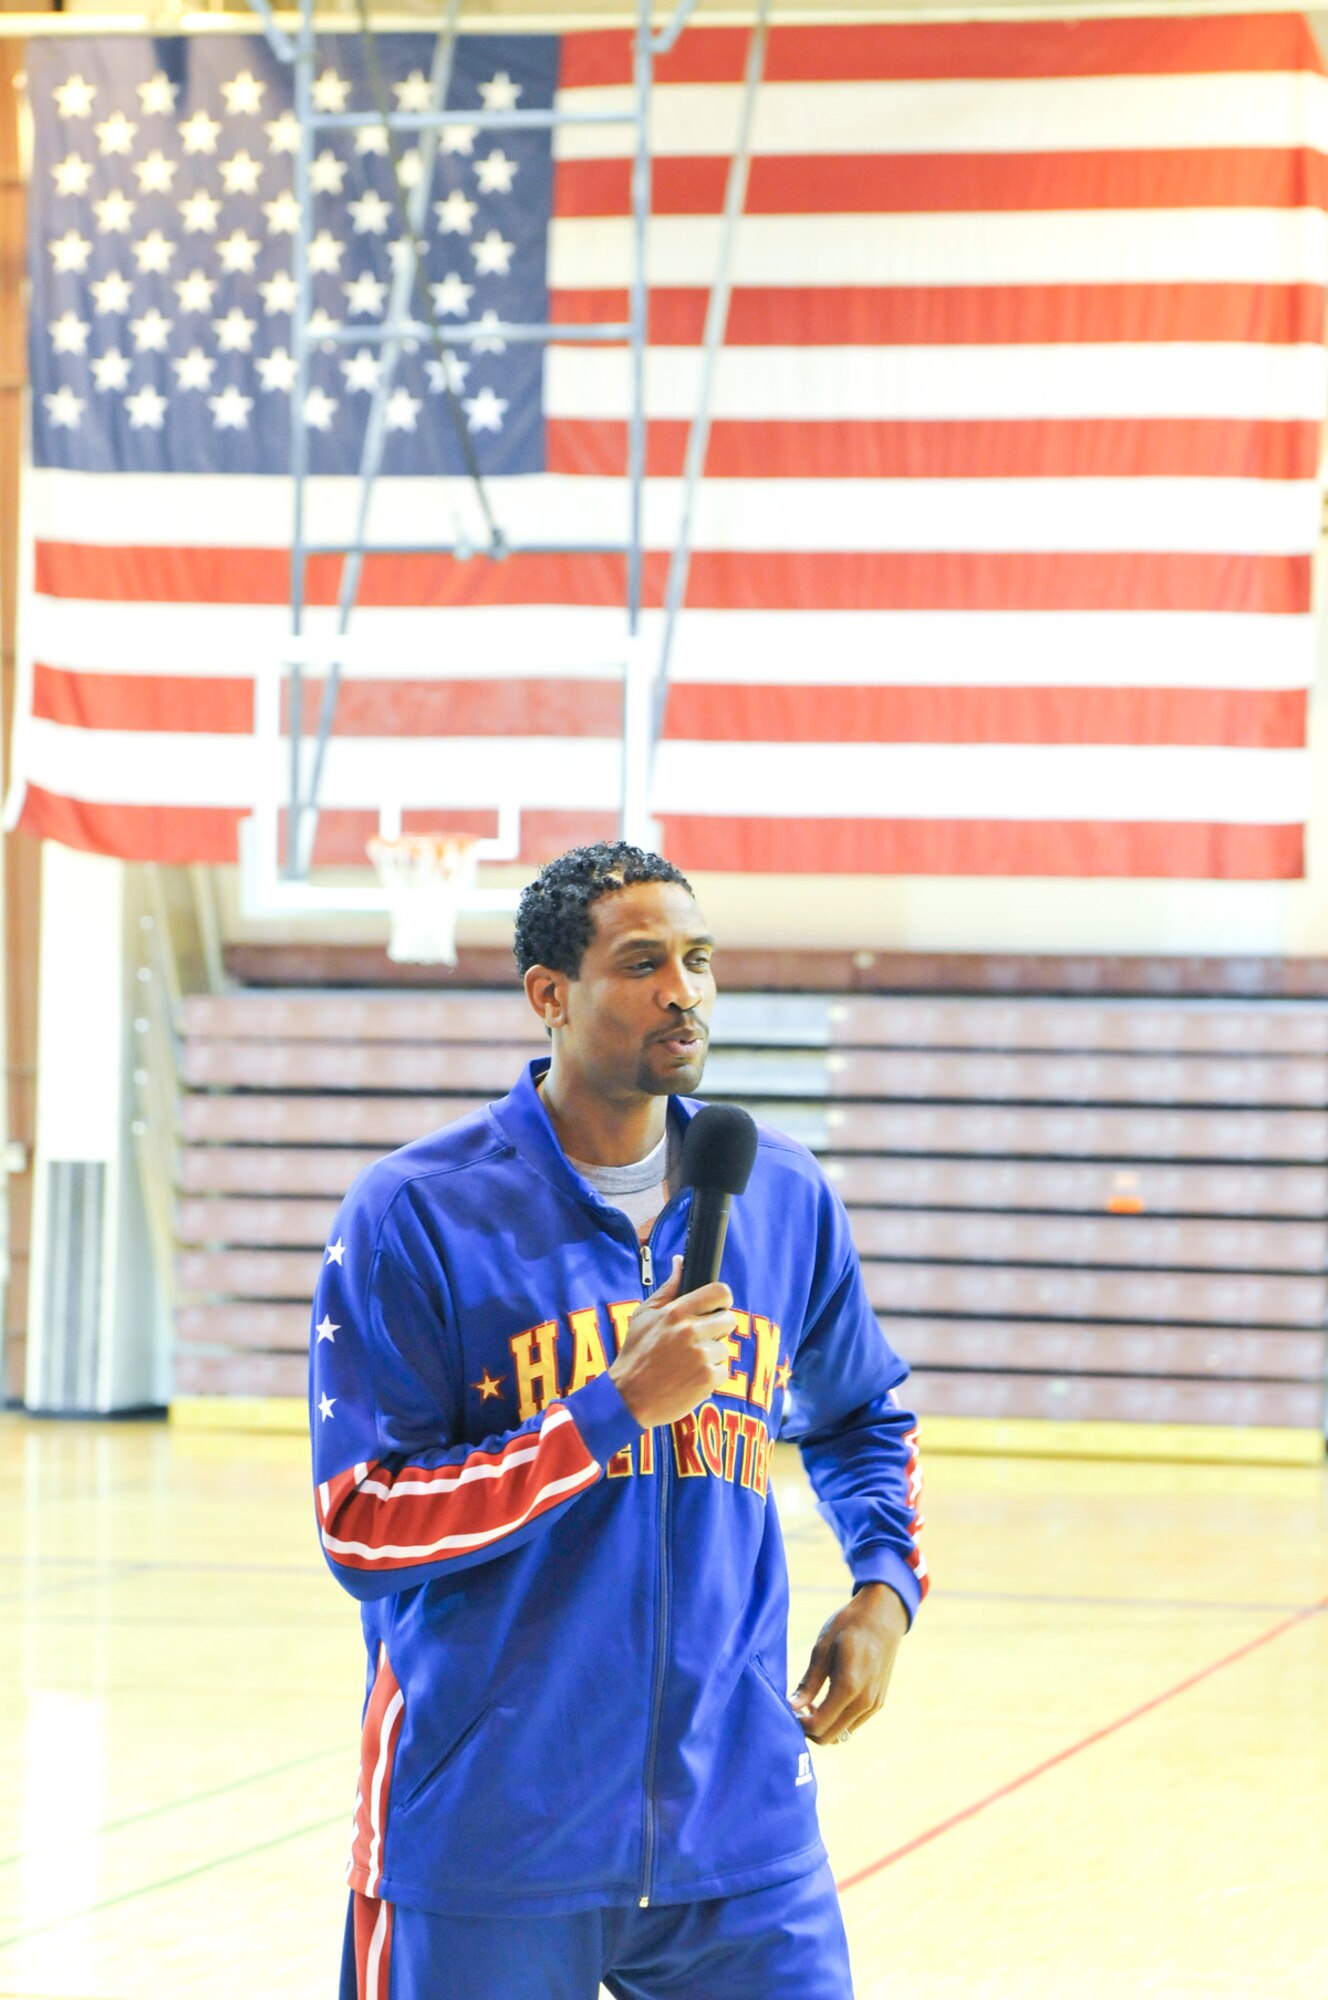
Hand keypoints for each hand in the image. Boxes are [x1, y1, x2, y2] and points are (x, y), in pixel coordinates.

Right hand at [609, 1254, 736, 1429]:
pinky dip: (710, 1377)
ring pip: (724, 1348)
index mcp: (676, 1312)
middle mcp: (691, 1331)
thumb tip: (680, 1262)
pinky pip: (723, 1371)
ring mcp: (701, 1356)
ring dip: (711, 1356)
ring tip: (687, 1364)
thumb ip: (667, 1289)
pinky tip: (689, 1379)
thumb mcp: (644, 1316)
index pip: (719, 1292)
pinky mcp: (707, 1379)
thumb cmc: (635, 1354)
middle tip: (699, 1340)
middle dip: (717, 1329)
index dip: (723, 1299)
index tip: (718, 1307)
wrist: (627, 1398)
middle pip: (729, 1320)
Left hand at [789, 1584, 908, 1745]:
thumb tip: (790, 1706)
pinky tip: (828, 1699)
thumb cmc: (849, 1626)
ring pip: (843, 1733)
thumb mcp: (823, 1648)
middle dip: (810, 1729)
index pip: (819, 1725)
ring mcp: (874, 1704)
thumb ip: (808, 1682)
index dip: (799, 1724)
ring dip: (825, 1725)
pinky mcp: (878, 1702)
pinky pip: (853, 1723)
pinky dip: (838, 1720)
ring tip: (811, 1703)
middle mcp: (865, 1702)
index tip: (787, 1710)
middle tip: (796, 1709)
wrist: (883, 1615)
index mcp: (849, 1687)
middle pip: (830, 1737)